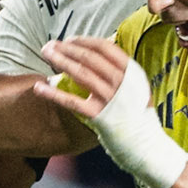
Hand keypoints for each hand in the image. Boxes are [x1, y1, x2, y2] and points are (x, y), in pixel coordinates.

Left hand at [33, 37, 187, 187]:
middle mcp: (123, 82)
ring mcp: (112, 99)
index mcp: (132, 72)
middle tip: (49, 46)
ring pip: (81, 73)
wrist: (148, 147)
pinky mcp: (101, 117)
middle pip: (89, 58)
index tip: (69, 40)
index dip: (84, 41)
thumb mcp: (137, 89)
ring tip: (45, 54)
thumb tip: (96, 57)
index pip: (105, 48)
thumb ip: (121, 74)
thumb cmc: (139, 117)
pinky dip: (53, 94)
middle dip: (67, 48)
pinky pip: (72, 102)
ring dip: (60, 61)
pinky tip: (40, 87)